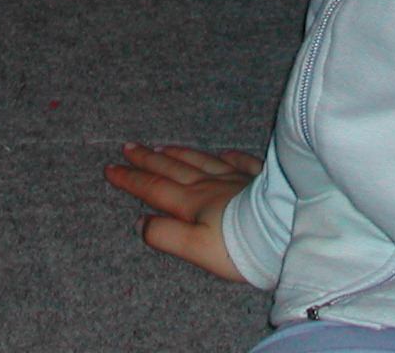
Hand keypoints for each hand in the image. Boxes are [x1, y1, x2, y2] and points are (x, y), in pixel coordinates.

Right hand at [104, 142, 260, 281]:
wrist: (284, 231)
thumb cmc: (239, 246)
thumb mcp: (196, 248)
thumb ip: (166, 235)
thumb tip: (141, 224)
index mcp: (192, 203)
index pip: (154, 189)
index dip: (131, 180)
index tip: (110, 169)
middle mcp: (210, 185)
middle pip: (173, 169)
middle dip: (147, 159)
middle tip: (128, 147)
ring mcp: (236, 179)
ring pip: (201, 161)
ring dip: (178, 154)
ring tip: (162, 147)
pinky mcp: (260, 179)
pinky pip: (240, 162)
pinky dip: (228, 156)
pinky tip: (223, 152)